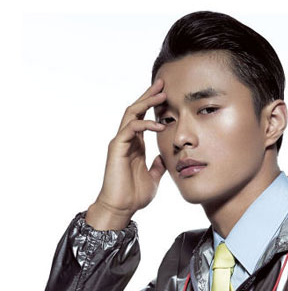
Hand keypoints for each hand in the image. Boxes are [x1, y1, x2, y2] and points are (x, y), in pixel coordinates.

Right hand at [87, 79, 166, 228]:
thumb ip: (158, 166)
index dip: (153, 105)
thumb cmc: (134, 195)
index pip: (143, 118)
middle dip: (149, 95)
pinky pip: (131, 128)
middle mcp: (127, 140)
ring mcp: (120, 142)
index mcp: (136, 145)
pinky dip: (145, 123)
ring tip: (162, 94)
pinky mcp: (117, 148)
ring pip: (131, 114)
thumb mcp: (153, 178)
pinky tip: (160, 124)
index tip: (166, 94)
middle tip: (163, 83)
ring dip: (146, 102)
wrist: (121, 208)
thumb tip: (164, 158)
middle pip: (136, 110)